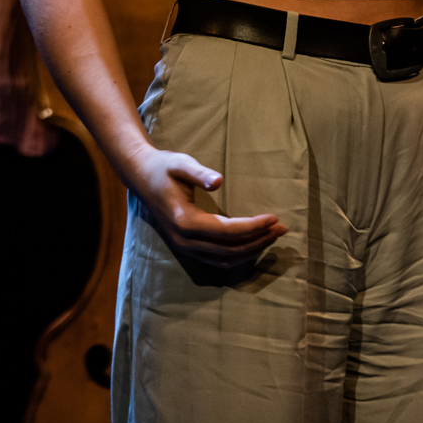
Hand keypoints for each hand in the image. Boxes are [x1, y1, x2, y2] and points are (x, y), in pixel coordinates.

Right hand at [130, 145, 286, 266]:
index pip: (227, 231)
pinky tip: (254, 245)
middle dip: (259, 240)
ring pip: (224, 259)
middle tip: (282, 228)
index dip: (253, 227)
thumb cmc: (163, 167)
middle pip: (229, 249)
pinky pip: (216, 259)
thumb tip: (218, 180)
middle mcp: (184, 240)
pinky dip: (238, 255)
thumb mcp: (180, 164)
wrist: (140, 177)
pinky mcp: (186, 247)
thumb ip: (199, 173)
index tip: (274, 217)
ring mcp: (184, 247)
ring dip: (252, 250)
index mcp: (184, 220)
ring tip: (273, 237)